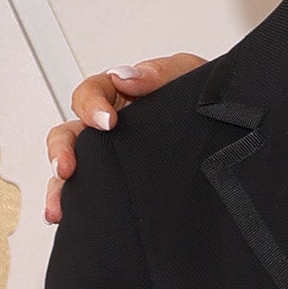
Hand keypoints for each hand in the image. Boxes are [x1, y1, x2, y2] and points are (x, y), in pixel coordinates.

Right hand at [43, 53, 203, 224]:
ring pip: (72, 168)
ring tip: (59, 205)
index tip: (107, 121)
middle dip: (62, 150)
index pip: (90, 94)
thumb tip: (125, 76)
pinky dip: (72, 204)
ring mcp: (111, 158)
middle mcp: (109, 129)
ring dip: (59, 186)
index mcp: (119, 96)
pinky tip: (65, 216)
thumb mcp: (185, 75)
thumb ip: (157, 72)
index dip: (91, 106)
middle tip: (68, 167)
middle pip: (70, 134)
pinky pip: (88, 194)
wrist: (228, 133)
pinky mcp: (118, 184)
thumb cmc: (201, 100)